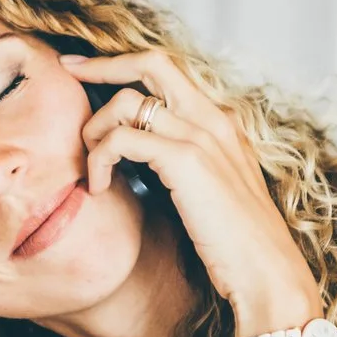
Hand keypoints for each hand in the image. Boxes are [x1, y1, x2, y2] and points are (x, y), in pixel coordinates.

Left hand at [61, 50, 321, 336]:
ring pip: (126, 102)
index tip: (86, 70)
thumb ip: (183, 167)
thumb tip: (139, 161)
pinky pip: (121, 140)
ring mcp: (201, 136)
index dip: (124, 65)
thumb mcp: (211, 193)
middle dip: (103, 65)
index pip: (168, 72)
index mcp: (222, 124)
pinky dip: (99, 159)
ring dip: (95, 131)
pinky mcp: (185, 160)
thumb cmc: (237, 246)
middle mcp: (214, 119)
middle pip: (151, 63)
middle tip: (69, 74)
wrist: (267, 273)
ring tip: (92, 168)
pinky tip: (101, 188)